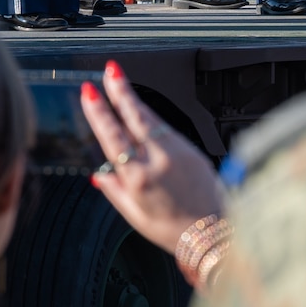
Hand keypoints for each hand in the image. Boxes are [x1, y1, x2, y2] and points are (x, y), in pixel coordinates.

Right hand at [83, 61, 224, 254]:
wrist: (215, 235)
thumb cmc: (174, 230)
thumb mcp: (135, 217)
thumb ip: (115, 192)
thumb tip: (98, 175)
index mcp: (139, 179)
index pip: (114, 137)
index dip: (100, 113)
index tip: (90, 93)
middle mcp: (158, 161)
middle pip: (135, 117)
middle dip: (120, 91)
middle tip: (110, 71)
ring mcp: (178, 153)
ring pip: (152, 119)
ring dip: (134, 99)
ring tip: (121, 83)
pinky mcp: (193, 151)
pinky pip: (167, 129)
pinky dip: (152, 118)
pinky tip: (143, 112)